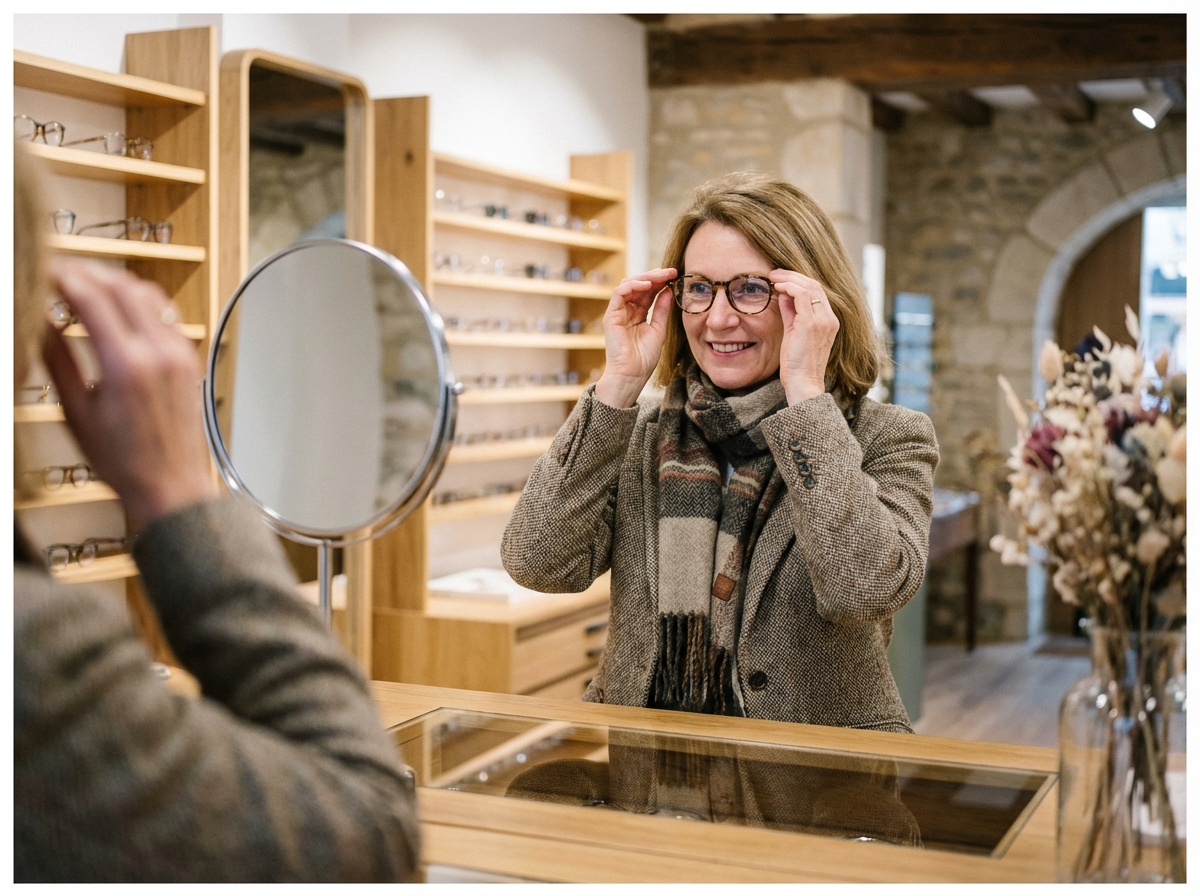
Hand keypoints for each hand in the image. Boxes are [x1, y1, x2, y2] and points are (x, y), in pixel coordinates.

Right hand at [42, 259, 217, 529]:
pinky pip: (164, 311)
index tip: (42, 271)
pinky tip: (117, 306)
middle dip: (86, 271)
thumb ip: (56, 358)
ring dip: (113, 280)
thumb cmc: (124, 461)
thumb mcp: (76, 411)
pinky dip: (138, 298)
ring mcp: (179, 353)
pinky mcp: (188, 358)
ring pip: (146, 292)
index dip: (62, 277)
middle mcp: (159, 352)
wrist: (172, 486)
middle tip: (58, 272)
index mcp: (126, 365)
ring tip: (84, 284)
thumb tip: (39, 319)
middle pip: (120, 285)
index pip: (91, 297)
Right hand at [593, 267, 675, 407]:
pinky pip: (619, 293)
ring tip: (661, 275)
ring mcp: (617, 312)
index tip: (676, 275)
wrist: (632, 376)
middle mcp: (626, 311)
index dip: (661, 281)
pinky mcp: (611, 316)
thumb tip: (668, 290)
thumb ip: (661, 310)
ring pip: (628, 285)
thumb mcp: (659, 329)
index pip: (648, 292)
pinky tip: (647, 285)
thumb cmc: (644, 359)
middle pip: (639, 285)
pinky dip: (632, 285)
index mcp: (637, 314)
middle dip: (655, 276)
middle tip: (671, 271)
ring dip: (646, 277)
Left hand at [771, 269, 839, 404]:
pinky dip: (789, 287)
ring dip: (790, 278)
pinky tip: (778, 288)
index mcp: (829, 321)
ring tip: (774, 278)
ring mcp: (822, 320)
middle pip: (815, 285)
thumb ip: (791, 312)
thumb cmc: (798, 363)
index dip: (799, 281)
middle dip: (793, 275)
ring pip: (809, 286)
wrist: (803, 383)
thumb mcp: (794, 332)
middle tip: (775, 273)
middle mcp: (829, 318)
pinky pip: (802, 295)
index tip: (782, 279)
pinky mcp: (811, 323)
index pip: (817, 292)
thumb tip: (784, 294)